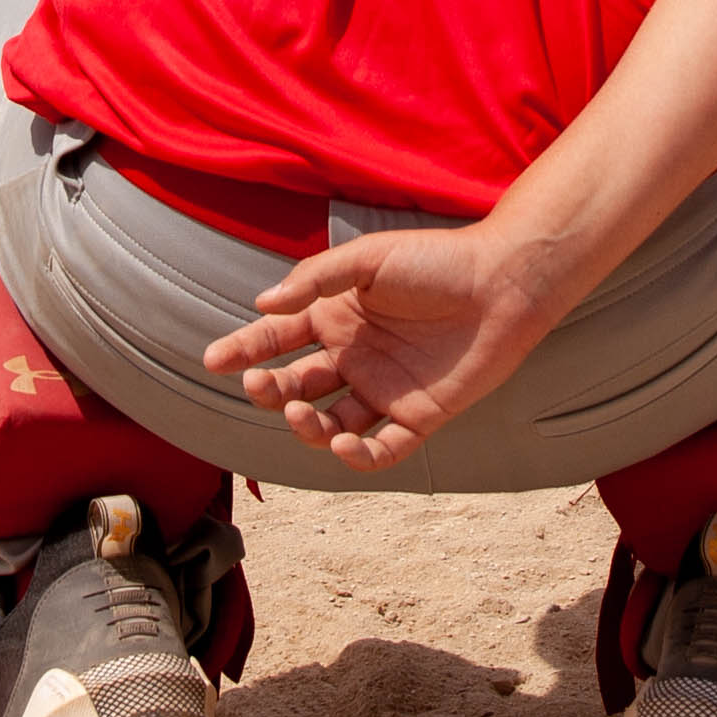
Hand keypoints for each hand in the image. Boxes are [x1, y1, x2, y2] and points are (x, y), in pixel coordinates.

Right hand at [200, 222, 571, 469]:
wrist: (503, 283)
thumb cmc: (437, 261)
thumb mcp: (369, 259)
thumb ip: (315, 280)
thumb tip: (262, 306)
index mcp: (336, 317)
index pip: (277, 340)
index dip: (244, 351)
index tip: (213, 359)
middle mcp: (354, 357)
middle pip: (295, 386)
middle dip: (270, 390)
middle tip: (261, 385)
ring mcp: (384, 389)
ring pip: (329, 425)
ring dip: (306, 427)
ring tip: (299, 411)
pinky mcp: (418, 416)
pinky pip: (380, 450)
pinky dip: (357, 457)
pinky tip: (342, 443)